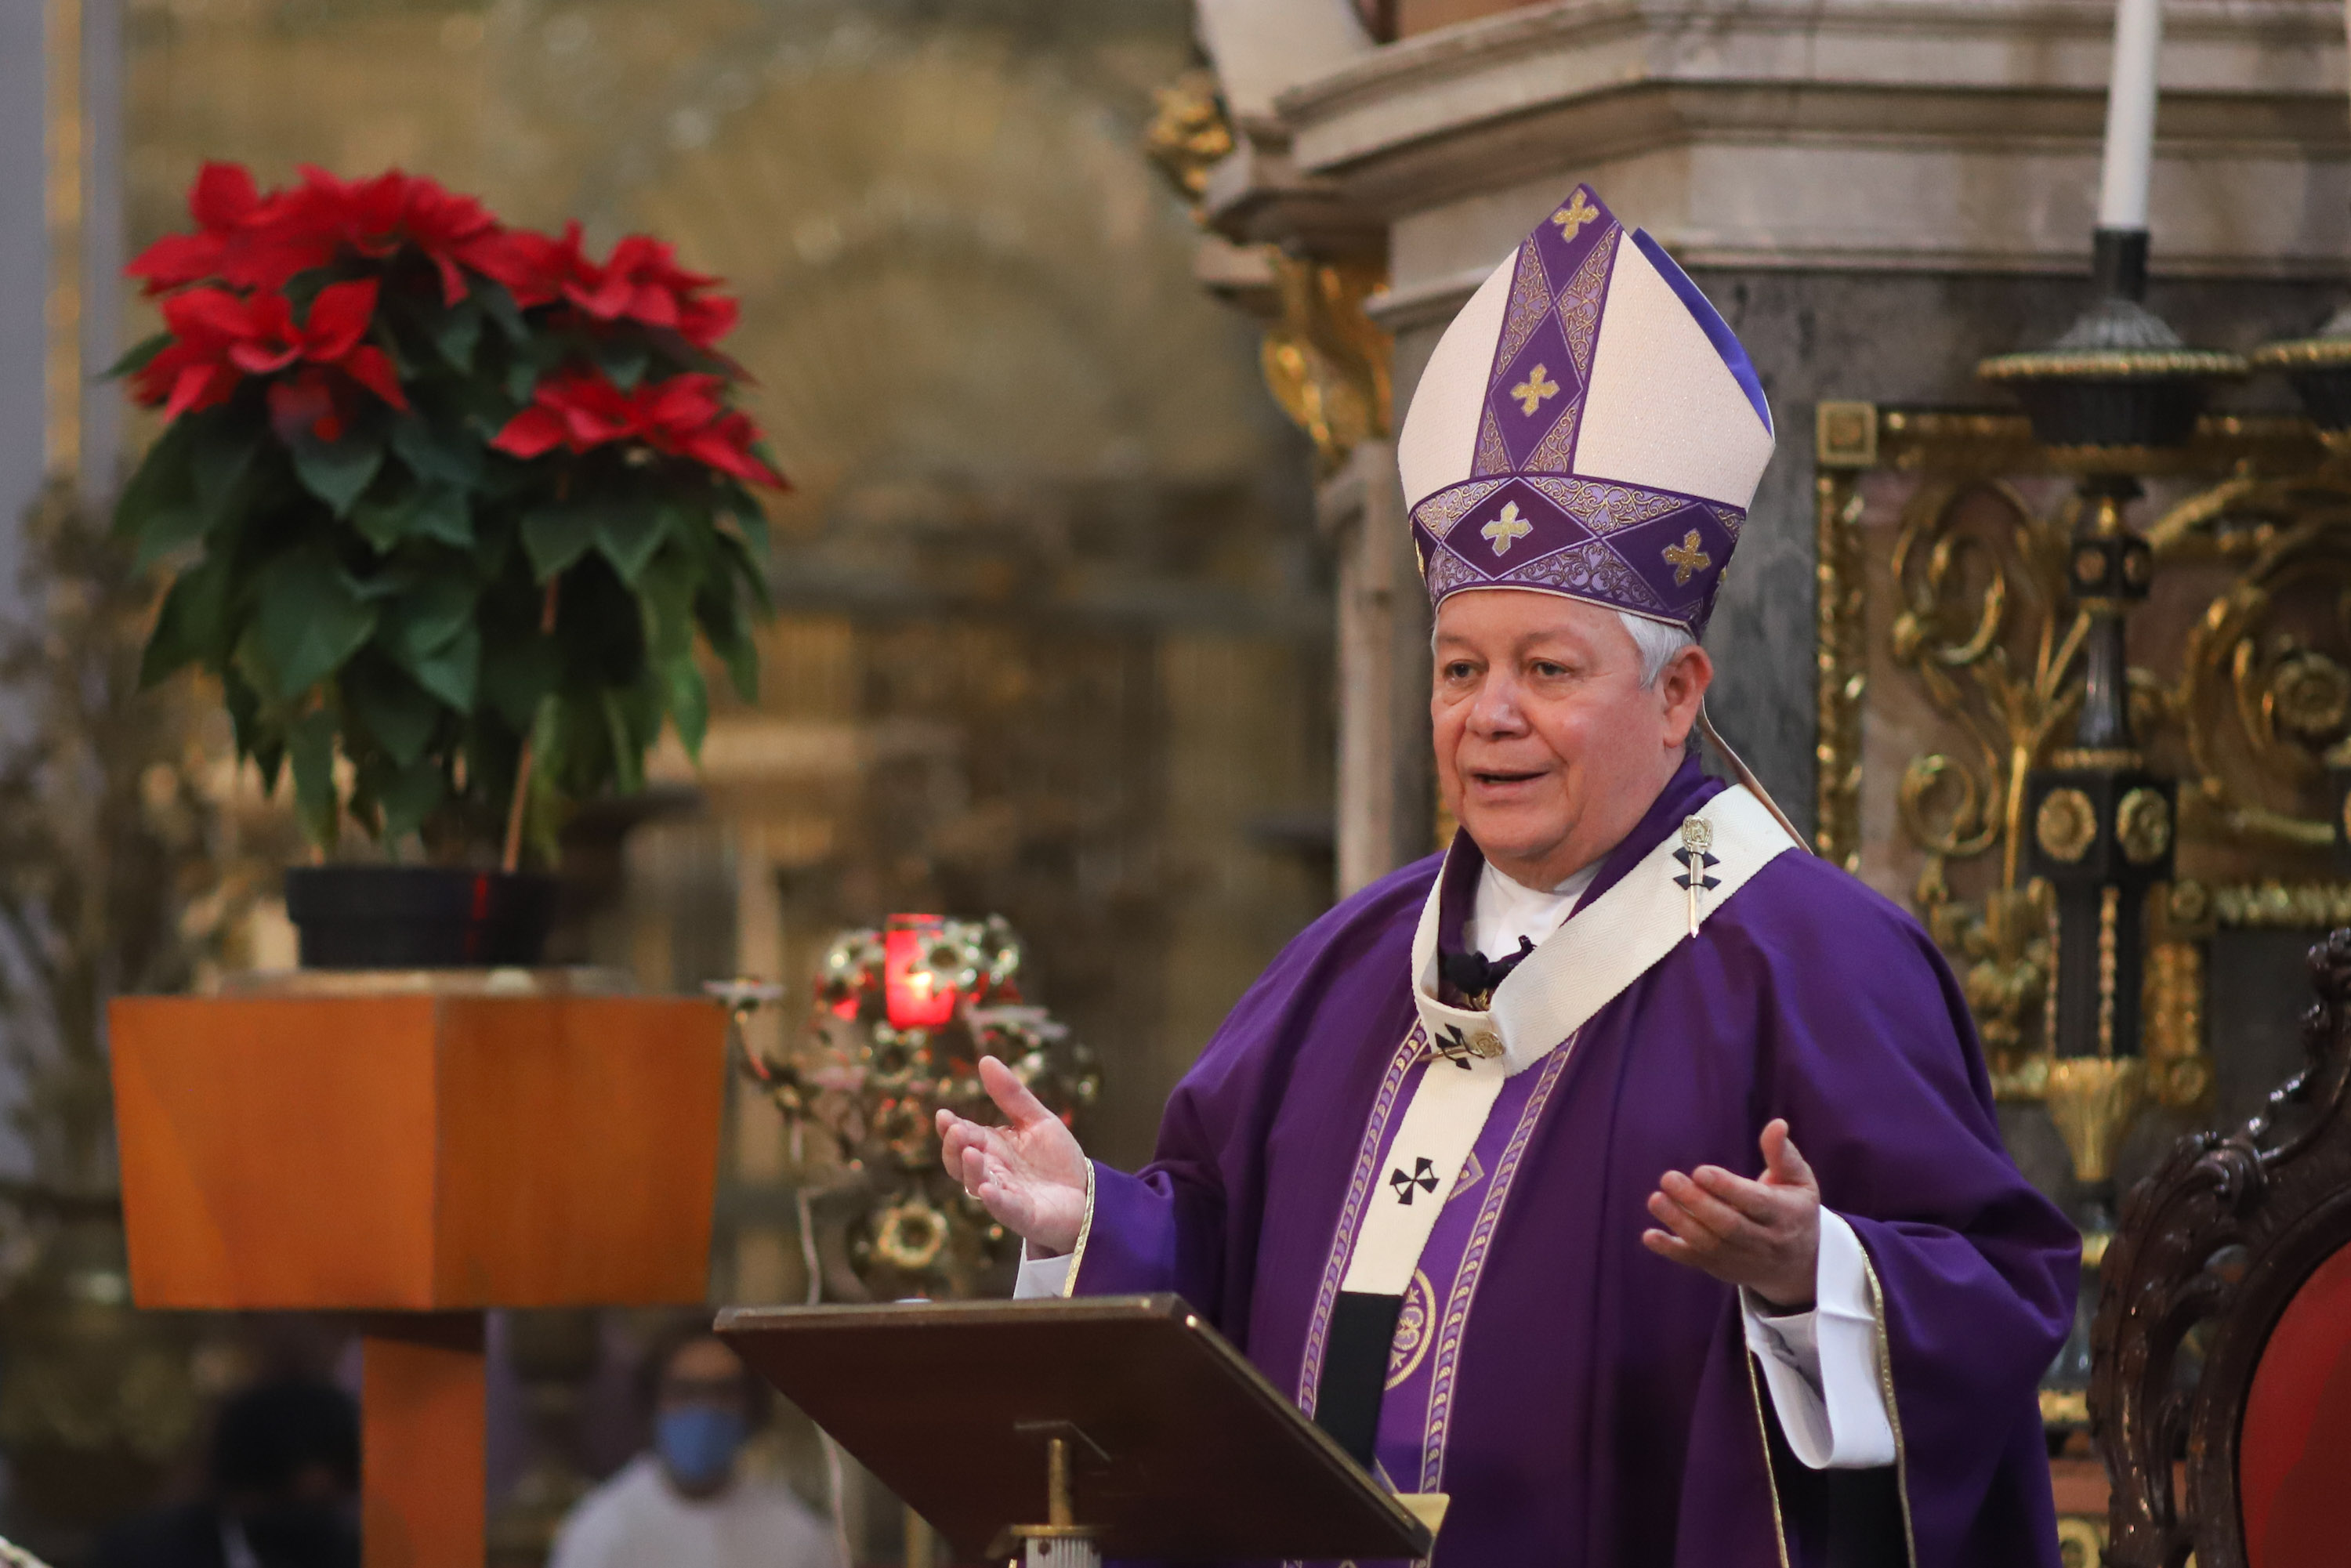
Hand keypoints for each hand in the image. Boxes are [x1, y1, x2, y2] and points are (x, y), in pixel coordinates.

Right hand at [936, 1055, 1089, 1257]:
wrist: (1087, 1193)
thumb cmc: (1057, 1159)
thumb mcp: (1037, 1120)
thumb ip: (1012, 1095)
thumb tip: (985, 1060)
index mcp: (992, 1148)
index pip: (965, 1135)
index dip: (952, 1127)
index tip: (944, 1115)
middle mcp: (992, 1171)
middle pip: (961, 1161)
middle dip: (955, 1147)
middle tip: (956, 1130)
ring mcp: (1004, 1194)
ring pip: (976, 1184)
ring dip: (970, 1169)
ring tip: (972, 1151)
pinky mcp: (1022, 1215)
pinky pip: (1003, 1208)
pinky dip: (994, 1200)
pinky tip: (985, 1189)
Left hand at [1642, 1119, 1819, 1309]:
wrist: (1799, 1263)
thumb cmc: (1794, 1209)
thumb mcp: (1799, 1181)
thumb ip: (1783, 1154)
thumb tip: (1776, 1124)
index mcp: (1785, 1215)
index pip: (1756, 1203)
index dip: (1727, 1188)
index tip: (1700, 1171)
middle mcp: (1764, 1241)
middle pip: (1728, 1225)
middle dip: (1697, 1203)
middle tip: (1668, 1178)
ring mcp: (1742, 1258)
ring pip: (1709, 1244)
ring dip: (1679, 1223)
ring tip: (1655, 1199)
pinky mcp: (1722, 1268)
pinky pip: (1695, 1261)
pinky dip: (1671, 1251)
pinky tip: (1649, 1236)